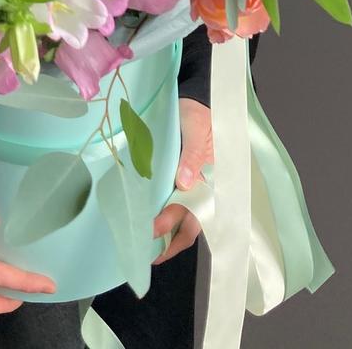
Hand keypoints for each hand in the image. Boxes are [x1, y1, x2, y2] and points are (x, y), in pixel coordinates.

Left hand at [152, 97, 212, 264]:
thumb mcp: (197, 130)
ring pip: (177, 216)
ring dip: (162, 232)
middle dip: (167, 241)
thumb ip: (193, 155)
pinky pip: (168, 198)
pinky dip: (158, 211)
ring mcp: (187, 183)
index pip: (194, 214)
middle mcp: (199, 187)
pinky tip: (142, 217)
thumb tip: (185, 182)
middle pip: (186, 224)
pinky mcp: (175, 174)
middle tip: (145, 254)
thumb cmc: (200, 114)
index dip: (174, 228)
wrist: (196, 98)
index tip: (151, 233)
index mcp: (209, 181)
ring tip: (142, 245)